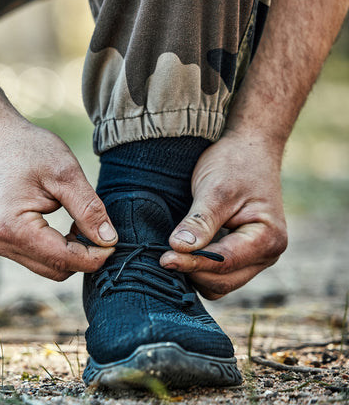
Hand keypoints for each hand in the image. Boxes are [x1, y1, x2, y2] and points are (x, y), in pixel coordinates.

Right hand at [0, 116, 117, 280]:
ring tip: (84, 224)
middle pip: (56, 270)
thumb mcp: (65, 173)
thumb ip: (88, 209)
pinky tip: (68, 226)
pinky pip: (37, 255)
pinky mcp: (2, 238)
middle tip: (103, 232)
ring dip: (71, 253)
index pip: (64, 259)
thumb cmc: (26, 147)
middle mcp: (1, 243)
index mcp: (14, 229)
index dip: (95, 256)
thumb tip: (109, 239)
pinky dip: (57, 247)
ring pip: (47, 266)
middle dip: (85, 257)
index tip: (115, 242)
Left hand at [160, 131, 287, 298]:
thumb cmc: (236, 164)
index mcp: (268, 238)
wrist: (250, 148)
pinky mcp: (243, 254)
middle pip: (224, 281)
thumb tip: (179, 249)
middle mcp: (268, 254)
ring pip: (221, 283)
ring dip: (196, 274)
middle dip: (193, 272)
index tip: (164, 259)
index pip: (225, 263)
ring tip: (173, 256)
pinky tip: (184, 253)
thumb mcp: (216, 190)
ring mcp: (257, 256)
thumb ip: (200, 221)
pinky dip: (202, 268)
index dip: (192, 263)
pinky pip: (221, 273)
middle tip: (163, 258)